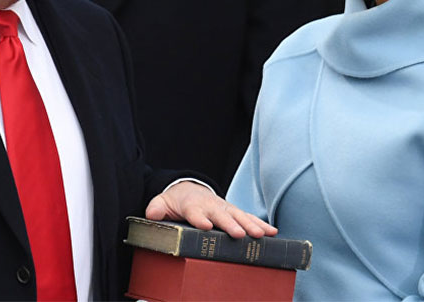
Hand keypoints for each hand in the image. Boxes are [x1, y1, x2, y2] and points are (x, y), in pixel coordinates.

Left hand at [145, 180, 277, 238]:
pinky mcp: (234, 212)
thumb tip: (151, 214)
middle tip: (238, 234)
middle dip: (230, 224)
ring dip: (250, 225)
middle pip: (221, 215)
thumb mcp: (162, 202)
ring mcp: (224, 208)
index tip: (206, 225)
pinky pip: (248, 218)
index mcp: (192, 205)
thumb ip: (157, 208)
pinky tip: (272, 232)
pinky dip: (260, 224)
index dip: (199, 218)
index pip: (195, 212)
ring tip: (261, 235)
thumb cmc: (176, 201)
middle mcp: (211, 206)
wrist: (189, 190)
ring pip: (239, 216)